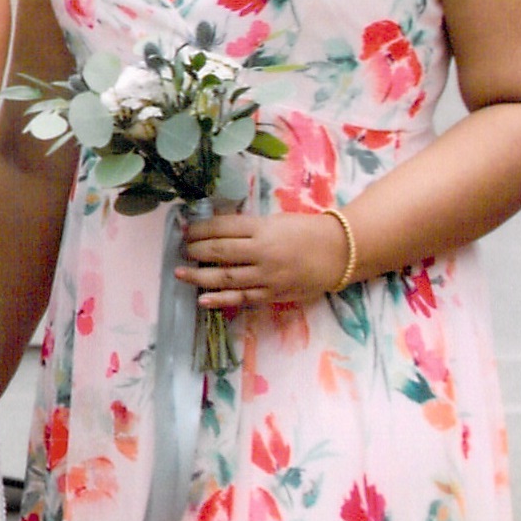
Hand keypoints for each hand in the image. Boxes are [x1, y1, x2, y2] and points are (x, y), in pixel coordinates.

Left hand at [177, 211, 353, 311]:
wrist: (340, 252)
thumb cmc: (306, 231)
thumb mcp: (276, 220)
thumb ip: (249, 227)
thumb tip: (216, 230)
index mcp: (263, 228)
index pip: (223, 227)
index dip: (200, 229)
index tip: (185, 230)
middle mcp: (263, 252)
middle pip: (220, 251)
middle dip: (196, 250)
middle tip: (182, 249)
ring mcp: (267, 275)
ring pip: (225, 277)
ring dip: (199, 276)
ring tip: (180, 273)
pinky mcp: (272, 294)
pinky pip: (241, 298)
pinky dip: (220, 299)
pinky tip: (202, 299)